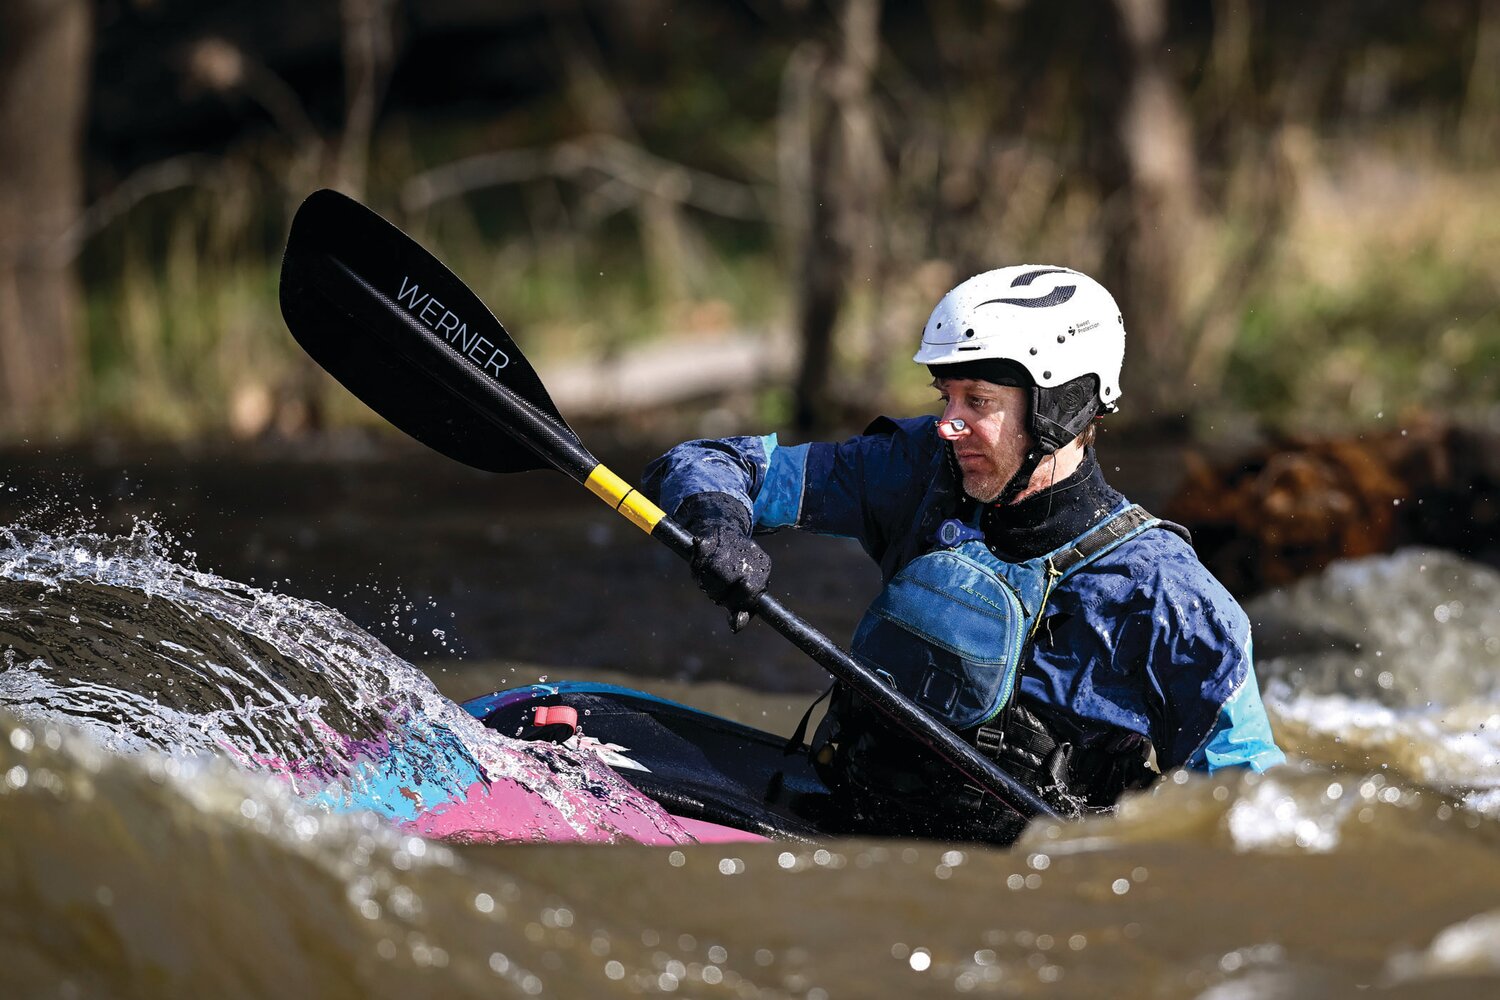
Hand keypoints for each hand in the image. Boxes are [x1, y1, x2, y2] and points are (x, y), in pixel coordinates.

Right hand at [675, 492, 772, 631]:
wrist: (727, 529)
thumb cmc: (740, 566)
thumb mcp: (748, 589)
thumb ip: (744, 610)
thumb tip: (736, 628)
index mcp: (760, 567)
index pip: (747, 593)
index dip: (734, 601)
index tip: (728, 600)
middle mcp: (743, 556)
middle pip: (723, 589)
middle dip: (718, 594)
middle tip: (718, 589)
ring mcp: (724, 548)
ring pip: (707, 579)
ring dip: (705, 582)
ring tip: (710, 577)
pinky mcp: (706, 541)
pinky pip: (695, 563)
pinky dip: (696, 565)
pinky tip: (702, 562)